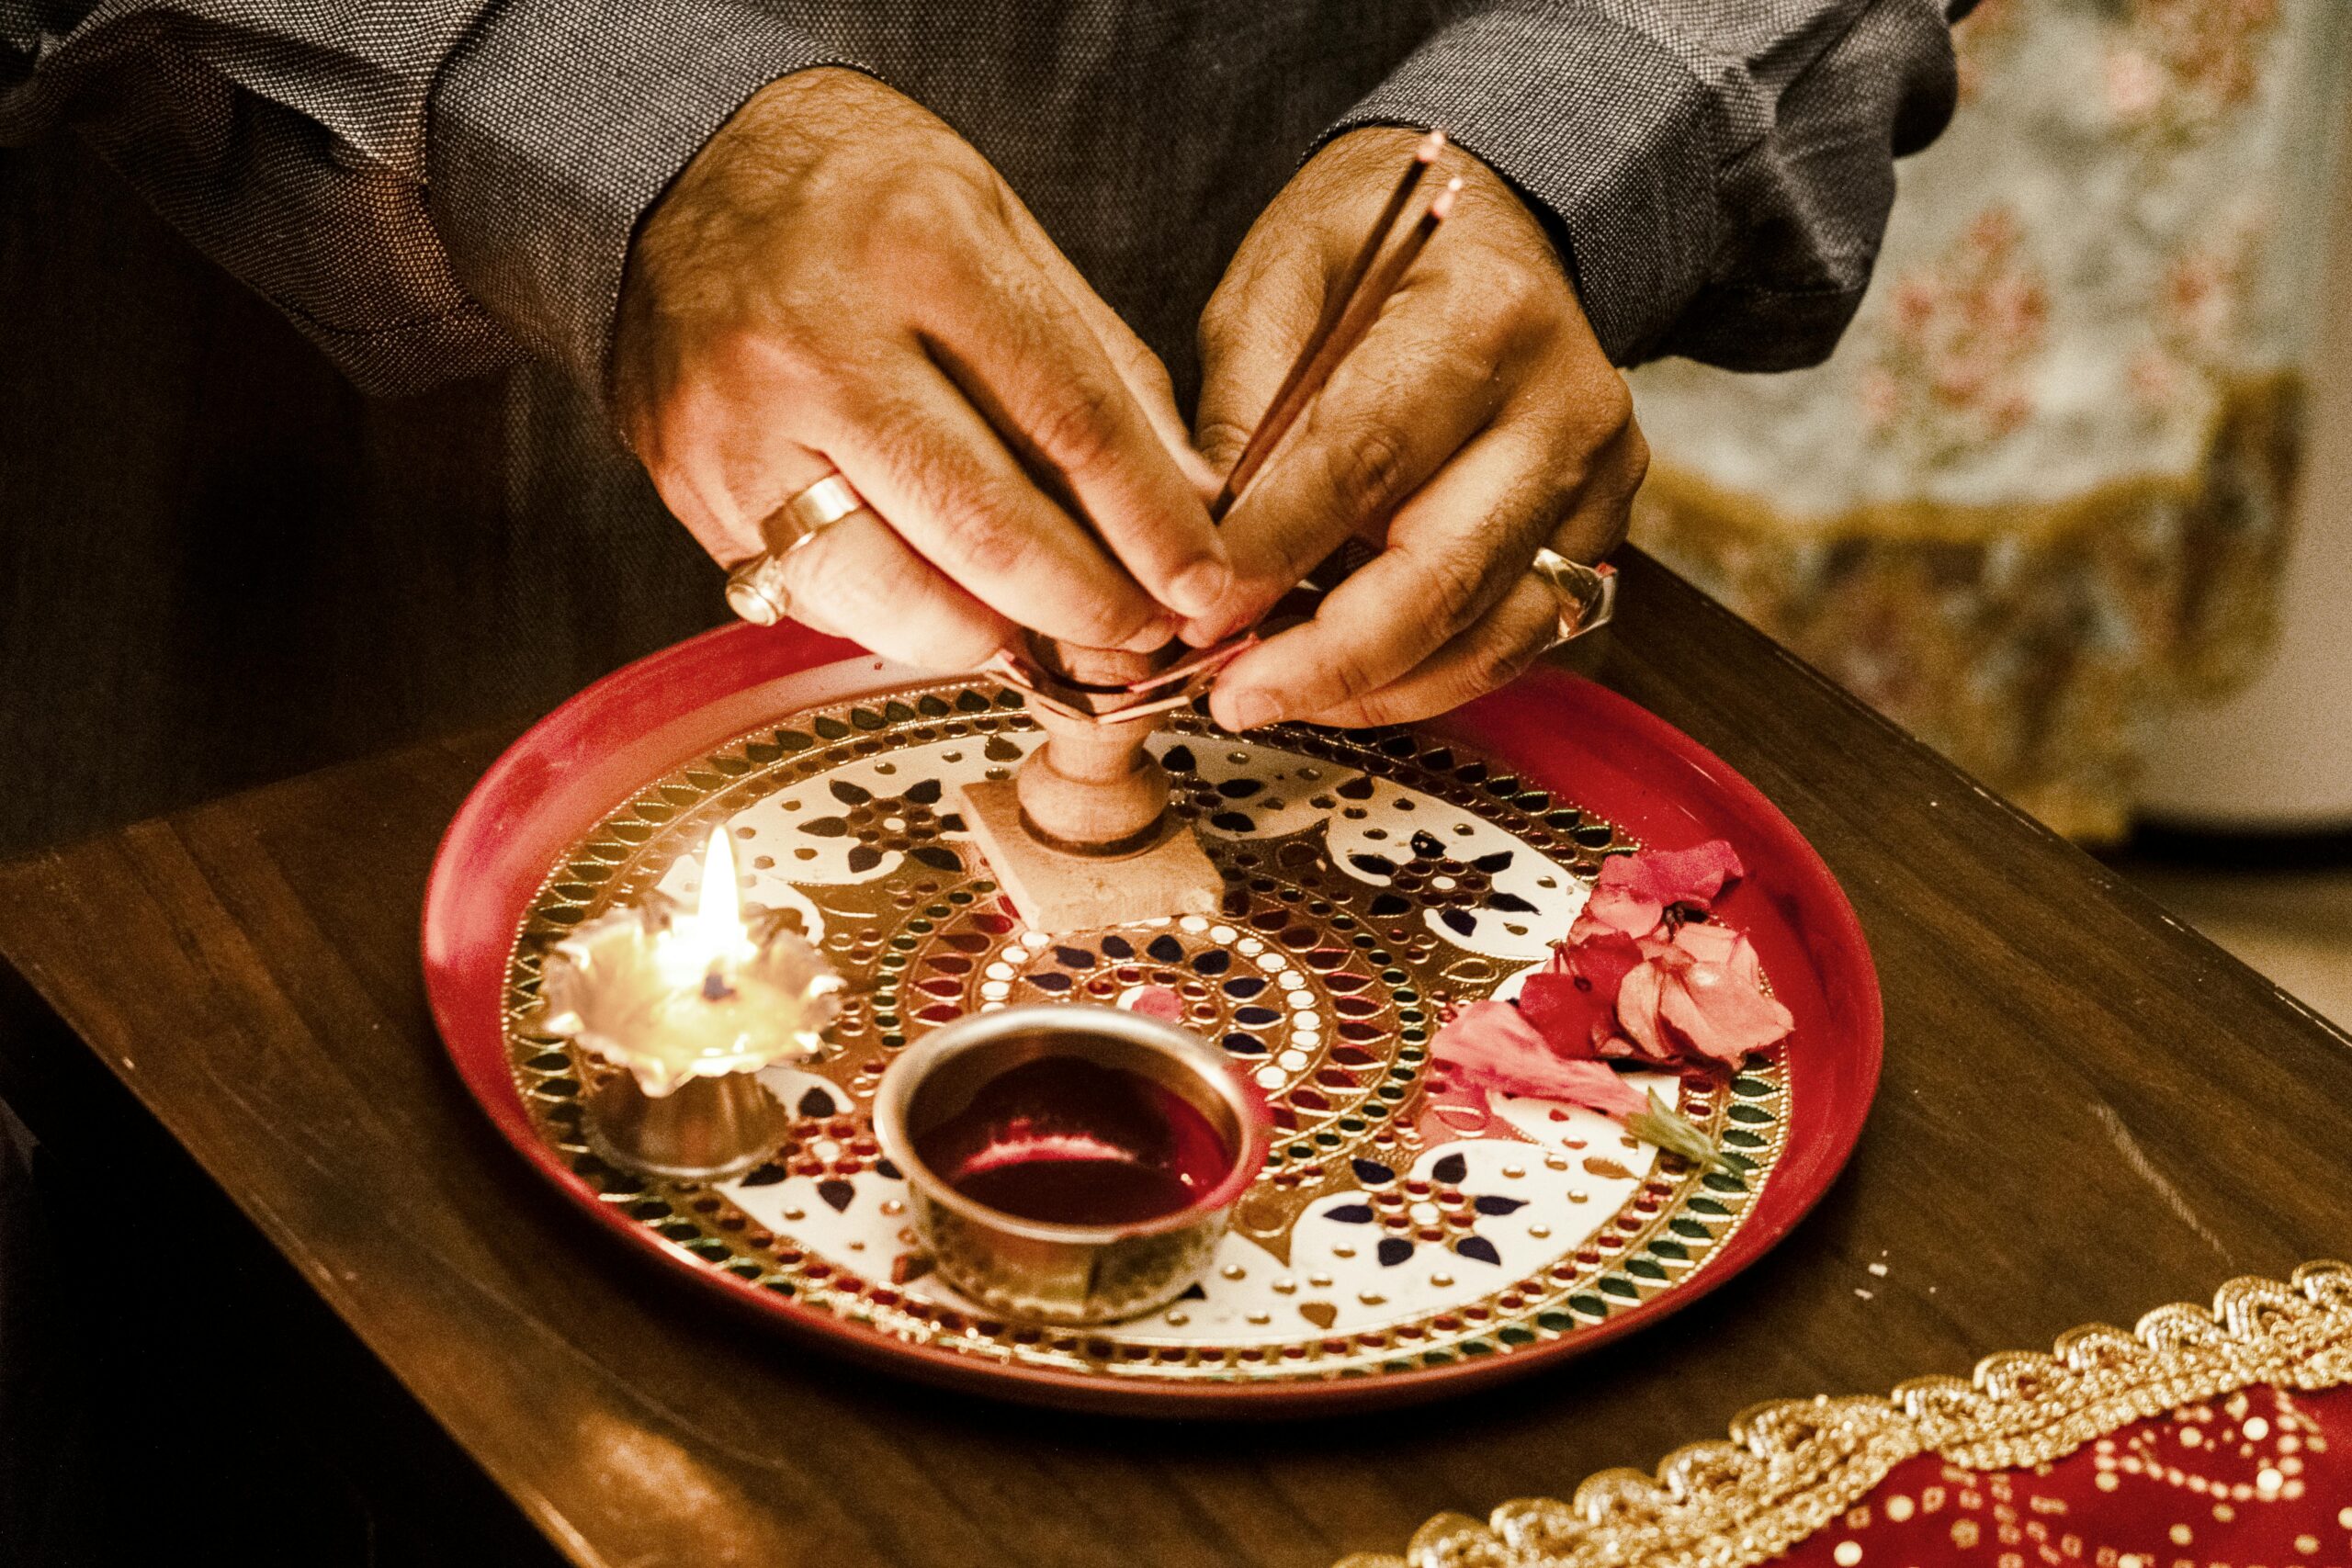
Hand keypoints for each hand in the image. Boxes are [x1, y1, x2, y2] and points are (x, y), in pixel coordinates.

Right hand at [613, 68, 1227, 669]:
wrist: (680, 167)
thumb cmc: (863, 195)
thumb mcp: (1001, 227)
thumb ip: (1097, 366)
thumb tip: (1186, 504)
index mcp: (917, 251)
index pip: (1068, 421)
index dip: (1151, 525)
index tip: (1201, 586)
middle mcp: (817, 344)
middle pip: (983, 528)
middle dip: (1085, 608)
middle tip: (1141, 639)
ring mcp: (739, 428)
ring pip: (891, 594)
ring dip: (994, 642)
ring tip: (1051, 639)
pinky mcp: (693, 489)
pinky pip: (820, 594)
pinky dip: (902, 618)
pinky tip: (952, 605)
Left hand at [1190, 129, 1644, 728]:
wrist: (1502, 228)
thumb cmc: (1374, 246)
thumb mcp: (1277, 284)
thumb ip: (1243, 412)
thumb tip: (1198, 554)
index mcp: (1482, 320)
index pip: (1365, 462)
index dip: (1273, 554)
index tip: (1193, 613)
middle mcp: (1563, 409)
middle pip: (1444, 575)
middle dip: (1326, 659)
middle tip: (1231, 697)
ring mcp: (1594, 484)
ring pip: (1489, 636)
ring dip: (1372, 687)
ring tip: (1273, 697)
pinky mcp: (1598, 537)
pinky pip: (1511, 642)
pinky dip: (1421, 678)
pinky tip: (1341, 681)